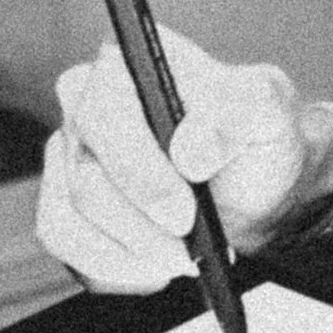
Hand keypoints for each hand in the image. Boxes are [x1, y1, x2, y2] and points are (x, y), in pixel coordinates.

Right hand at [38, 28, 332, 290]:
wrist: (257, 184)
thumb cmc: (256, 134)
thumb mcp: (268, 111)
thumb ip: (239, 113)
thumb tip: (192, 151)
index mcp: (126, 63)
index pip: (105, 114)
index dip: (140, 172)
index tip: (184, 213)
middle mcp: (84, 105)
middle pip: (85, 178)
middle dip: (141, 225)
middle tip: (189, 249)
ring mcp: (69, 157)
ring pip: (70, 220)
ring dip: (130, 253)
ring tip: (182, 258)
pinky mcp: (64, 204)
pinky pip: (67, 248)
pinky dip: (114, 268)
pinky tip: (155, 266)